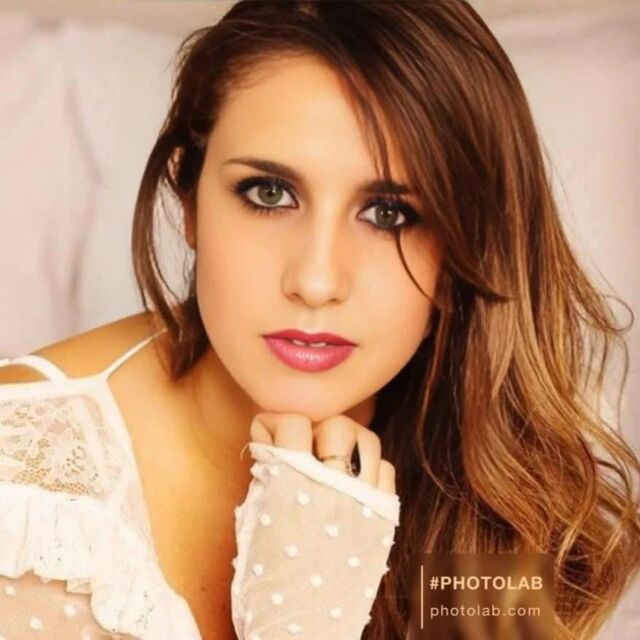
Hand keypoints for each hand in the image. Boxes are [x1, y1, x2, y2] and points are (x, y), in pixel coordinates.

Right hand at [230, 412, 400, 639]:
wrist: (301, 629)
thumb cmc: (266, 579)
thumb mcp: (255, 520)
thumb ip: (267, 475)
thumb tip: (275, 444)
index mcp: (290, 483)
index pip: (293, 420)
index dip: (276, 424)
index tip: (271, 438)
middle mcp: (330, 484)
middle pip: (335, 423)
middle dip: (316, 430)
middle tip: (305, 449)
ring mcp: (362, 499)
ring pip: (367, 439)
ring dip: (348, 443)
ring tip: (333, 460)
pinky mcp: (383, 517)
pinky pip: (385, 468)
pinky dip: (370, 468)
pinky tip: (353, 482)